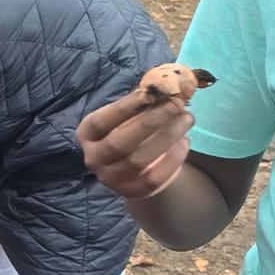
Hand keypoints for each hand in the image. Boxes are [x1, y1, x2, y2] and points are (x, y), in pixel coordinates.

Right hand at [77, 89, 195, 200]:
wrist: (137, 170)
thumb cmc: (131, 131)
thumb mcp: (130, 115)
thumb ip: (142, 102)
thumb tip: (165, 83)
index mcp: (88, 135)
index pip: (100, 122)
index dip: (124, 108)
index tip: (149, 93)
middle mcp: (94, 158)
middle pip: (119, 142)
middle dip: (151, 121)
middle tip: (176, 104)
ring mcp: (112, 178)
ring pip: (138, 160)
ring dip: (166, 136)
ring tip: (187, 118)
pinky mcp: (133, 191)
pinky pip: (155, 176)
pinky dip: (173, 157)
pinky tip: (185, 142)